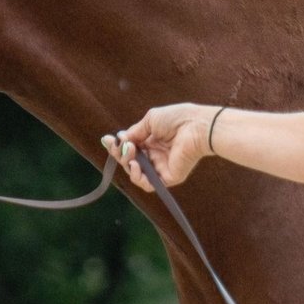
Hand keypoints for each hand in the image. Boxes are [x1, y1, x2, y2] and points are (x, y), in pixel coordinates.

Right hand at [102, 103, 219, 190]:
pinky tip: (135, 165)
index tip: (107, 140)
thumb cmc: (176, 119)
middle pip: (129, 161)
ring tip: (131, 154)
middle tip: (120, 146)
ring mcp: (161, 167)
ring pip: (136, 174)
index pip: (130, 147)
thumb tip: (120, 140)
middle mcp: (155, 155)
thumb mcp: (150, 120)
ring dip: (127, 164)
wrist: (196, 127)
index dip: (118, 145)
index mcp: (151, 140)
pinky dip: (137, 177)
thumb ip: (135, 132)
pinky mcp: (168, 178)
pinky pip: (148, 184)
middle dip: (120, 154)